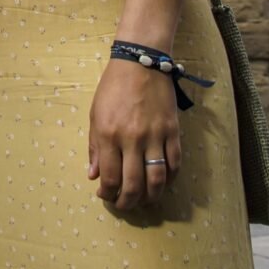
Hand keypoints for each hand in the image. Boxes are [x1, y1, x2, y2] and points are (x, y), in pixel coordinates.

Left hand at [88, 54, 182, 210]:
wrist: (141, 62)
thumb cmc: (113, 88)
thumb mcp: (95, 115)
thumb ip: (95, 147)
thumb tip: (94, 176)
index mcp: (108, 134)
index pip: (110, 177)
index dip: (108, 194)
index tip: (106, 196)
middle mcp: (131, 138)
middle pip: (133, 184)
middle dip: (128, 202)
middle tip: (125, 205)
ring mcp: (154, 136)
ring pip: (156, 180)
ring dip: (151, 197)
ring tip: (145, 201)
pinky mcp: (172, 131)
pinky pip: (174, 164)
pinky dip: (169, 179)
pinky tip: (162, 184)